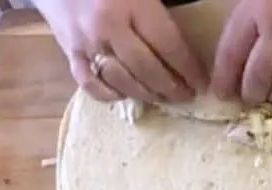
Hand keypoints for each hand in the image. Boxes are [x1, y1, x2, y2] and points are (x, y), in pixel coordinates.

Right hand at [33, 0, 207, 101]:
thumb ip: (161, 11)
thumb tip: (188, 45)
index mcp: (132, 4)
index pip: (168, 44)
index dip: (188, 68)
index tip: (201, 83)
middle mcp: (109, 26)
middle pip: (146, 68)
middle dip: (170, 87)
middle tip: (185, 96)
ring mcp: (87, 43)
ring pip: (121, 80)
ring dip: (146, 94)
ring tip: (162, 98)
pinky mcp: (70, 54)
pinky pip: (90, 84)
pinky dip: (109, 94)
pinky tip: (125, 94)